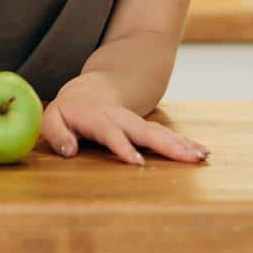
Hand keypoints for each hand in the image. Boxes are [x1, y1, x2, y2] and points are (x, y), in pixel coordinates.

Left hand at [39, 75, 209, 165]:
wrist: (90, 90)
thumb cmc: (69, 110)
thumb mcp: (52, 118)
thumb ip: (57, 134)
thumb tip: (69, 151)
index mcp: (96, 117)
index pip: (110, 132)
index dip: (122, 146)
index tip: (137, 162)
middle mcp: (120, 118)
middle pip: (144, 131)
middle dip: (165, 145)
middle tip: (186, 157)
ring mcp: (135, 121)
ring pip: (159, 132)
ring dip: (180, 144)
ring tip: (200, 155)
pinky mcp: (145, 127)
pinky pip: (164, 136)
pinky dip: (183, 143)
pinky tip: (200, 152)